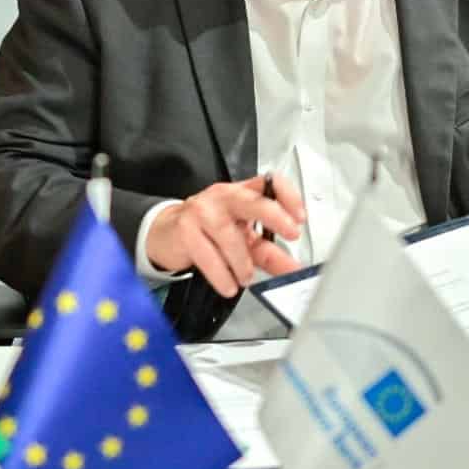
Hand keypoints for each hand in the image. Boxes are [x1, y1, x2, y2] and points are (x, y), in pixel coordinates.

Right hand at [145, 174, 306, 296]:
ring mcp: (201, 211)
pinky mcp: (185, 230)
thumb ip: (270, 253)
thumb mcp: (243, 240)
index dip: (288, 196)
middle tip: (291, 233)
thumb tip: (294, 269)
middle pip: (251, 200)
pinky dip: (221, 274)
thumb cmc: (208, 232)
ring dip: (241, 262)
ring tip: (245, 277)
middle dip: (274, 215)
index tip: (300, 217)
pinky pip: (208, 255)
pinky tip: (228, 284)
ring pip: (229, 235)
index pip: (269, 184)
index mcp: (241, 194)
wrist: (167, 234)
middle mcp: (223, 197)